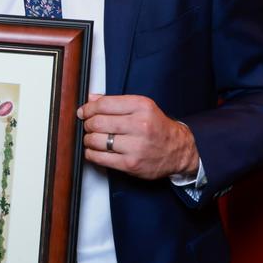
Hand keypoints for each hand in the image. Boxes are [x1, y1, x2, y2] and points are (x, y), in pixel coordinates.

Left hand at [78, 94, 198, 179]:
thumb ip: (116, 102)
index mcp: (142, 106)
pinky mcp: (131, 164)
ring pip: (96, 140)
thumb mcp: (143, 108)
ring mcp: (136, 146)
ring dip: (88, 139)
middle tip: (88, 126)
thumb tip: (91, 98)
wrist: (179, 151)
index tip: (84, 112)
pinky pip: (100, 158)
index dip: (88, 108)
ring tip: (92, 138)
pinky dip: (91, 153)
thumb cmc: (157, 128)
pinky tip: (94, 150)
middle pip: (98, 122)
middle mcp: (140, 125)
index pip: (104, 104)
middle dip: (88, 124)